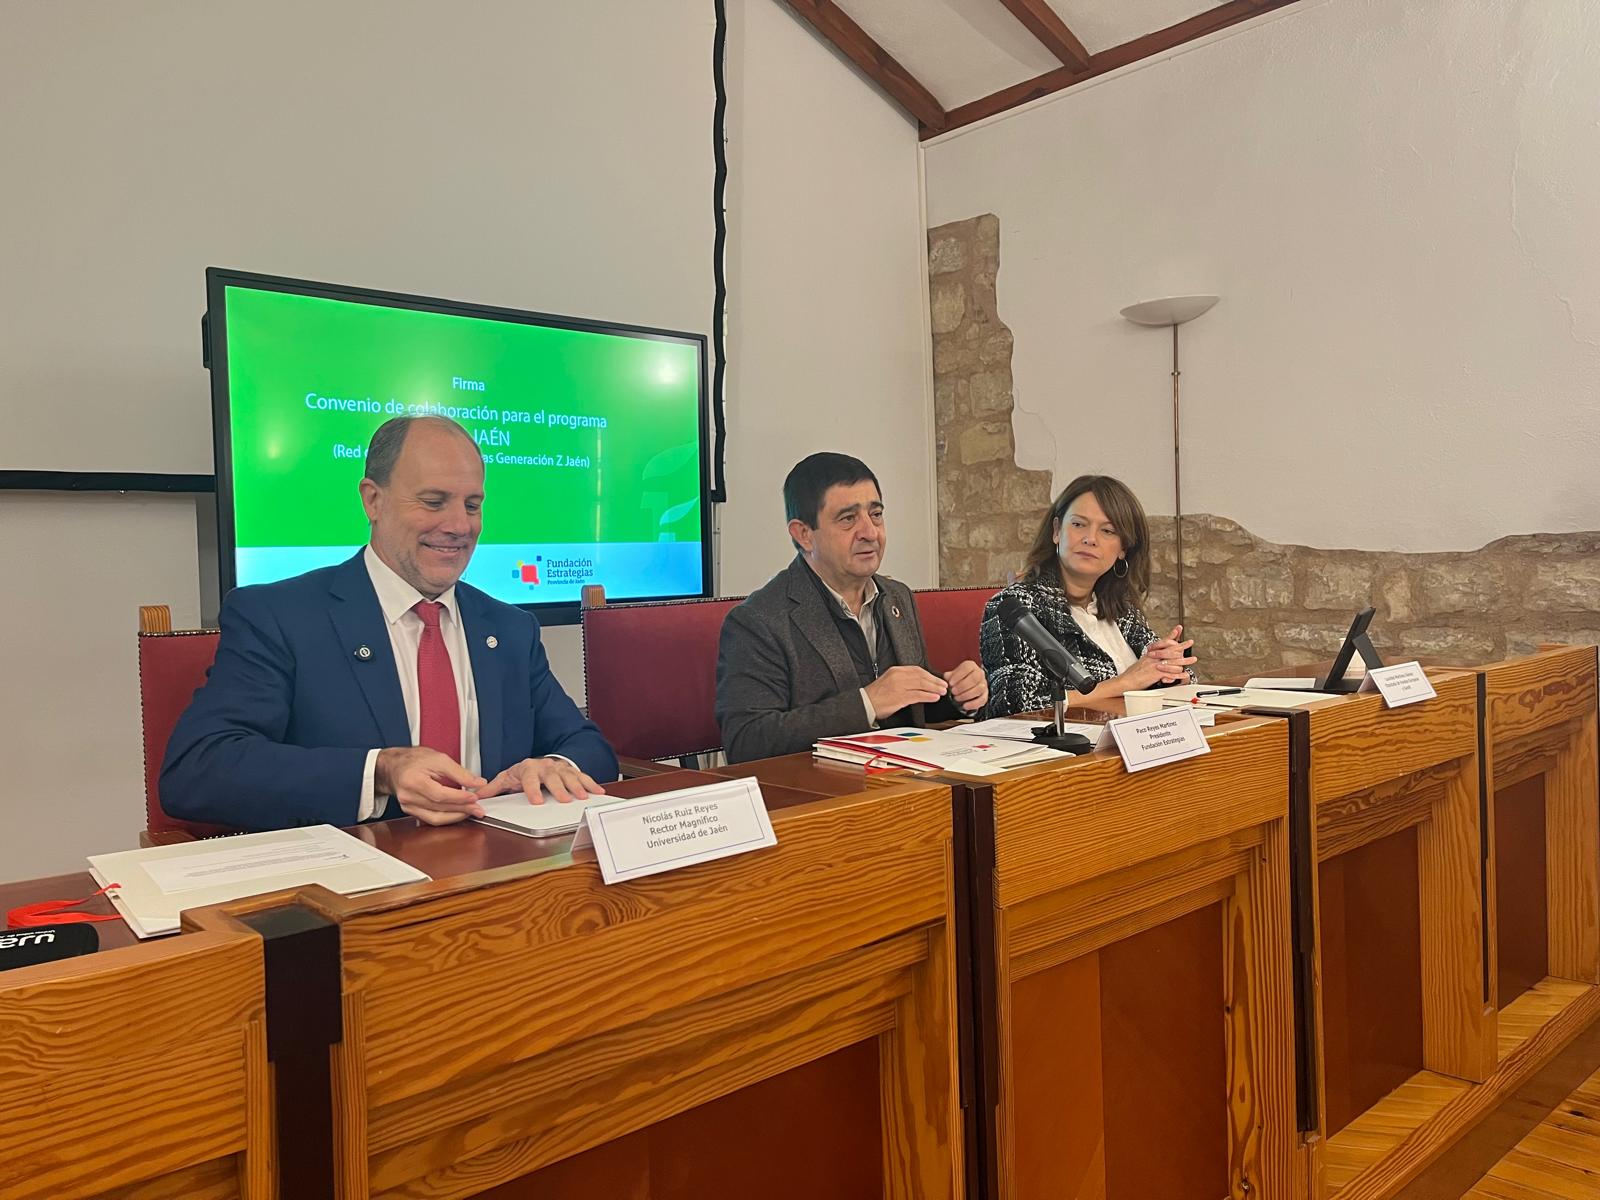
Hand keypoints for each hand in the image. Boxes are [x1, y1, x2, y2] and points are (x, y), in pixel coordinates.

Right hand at [376, 747, 487, 825]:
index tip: (475, 797)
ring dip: (456, 816)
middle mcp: (408, 796)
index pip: (440, 794)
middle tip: (478, 808)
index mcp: (413, 780)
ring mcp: (408, 806)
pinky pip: (430, 819)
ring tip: (471, 812)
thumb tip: (477, 783)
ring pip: (435, 818)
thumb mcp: (438, 758)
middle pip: (439, 808)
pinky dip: (446, 818)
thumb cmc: (413, 760)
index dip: (459, 797)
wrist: (394, 766)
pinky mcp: (410, 812)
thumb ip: (459, 772)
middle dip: (462, 809)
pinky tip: (458, 813)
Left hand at [481, 757, 606, 804]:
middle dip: (559, 788)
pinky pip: (583, 777)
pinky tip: (598, 791)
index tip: (536, 801)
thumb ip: (493, 788)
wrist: (540, 763)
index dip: (532, 789)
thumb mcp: (507, 778)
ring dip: (577, 786)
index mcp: (528, 768)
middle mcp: (545, 767)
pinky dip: (591, 783)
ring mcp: (560, 769)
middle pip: (553, 777)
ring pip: (569, 776)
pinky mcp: (572, 772)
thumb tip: (476, 795)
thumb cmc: (524, 773)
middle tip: (564, 800)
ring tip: (582, 796)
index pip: (529, 778)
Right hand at [864, 665, 948, 718]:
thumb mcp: (890, 681)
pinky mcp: (899, 697)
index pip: (917, 670)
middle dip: (935, 681)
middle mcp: (898, 676)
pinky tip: (934, 698)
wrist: (865, 703)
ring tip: (942, 692)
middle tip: (944, 685)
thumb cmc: (877, 695)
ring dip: (934, 688)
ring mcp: (898, 686)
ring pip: (921, 685)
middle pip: (921, 676)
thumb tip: (920, 684)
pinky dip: (928, 696)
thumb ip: (904, 680)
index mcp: (895, 670)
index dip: (930, 675)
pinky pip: (917, 695)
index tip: (937, 679)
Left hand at [944, 660, 987, 712]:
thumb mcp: (952, 675)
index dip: (958, 676)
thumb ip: (949, 676)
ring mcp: (984, 684)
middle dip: (962, 686)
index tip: (950, 683)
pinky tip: (965, 706)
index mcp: (971, 666)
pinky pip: (982, 699)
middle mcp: (979, 673)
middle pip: (974, 678)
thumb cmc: (958, 679)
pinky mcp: (985, 695)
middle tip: (953, 692)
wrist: (965, 686)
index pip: (967, 668)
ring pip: (979, 689)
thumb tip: (946, 678)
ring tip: (957, 698)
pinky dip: (973, 704)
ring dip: (966, 695)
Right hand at [1119, 625, 1195, 689]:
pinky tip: (1184, 674)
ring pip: (1173, 660)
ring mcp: (1155, 664)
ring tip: (1192, 659)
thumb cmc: (1134, 673)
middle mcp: (1153, 657)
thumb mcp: (1143, 661)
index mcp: (1151, 653)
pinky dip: (1178, 674)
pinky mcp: (1156, 673)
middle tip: (1190, 642)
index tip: (1178, 629)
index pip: (1163, 642)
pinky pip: (1170, 673)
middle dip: (1182, 645)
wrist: (1126, 681)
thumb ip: (1152, 657)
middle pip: (1170, 649)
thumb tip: (1156, 655)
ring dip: (1185, 661)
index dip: (1171, 636)